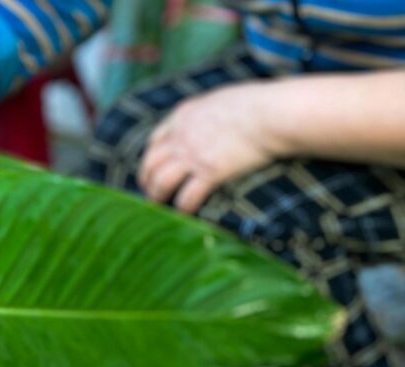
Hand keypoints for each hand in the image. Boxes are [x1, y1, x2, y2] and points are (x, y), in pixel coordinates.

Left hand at [138, 82, 281, 213]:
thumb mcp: (221, 99)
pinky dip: (183, 207)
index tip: (150, 170)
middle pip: (151, 163)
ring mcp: (193, 154)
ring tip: (159, 207)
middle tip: (150, 193)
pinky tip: (184, 214)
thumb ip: (208, 113)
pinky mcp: (209, 172)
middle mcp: (181, 135)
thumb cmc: (258, 103)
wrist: (271, 113)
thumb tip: (212, 121)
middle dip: (147, 181)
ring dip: (157, 196)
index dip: (149, 158)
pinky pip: (186, 196)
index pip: (155, 141)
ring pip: (161, 182)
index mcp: (183, 116)